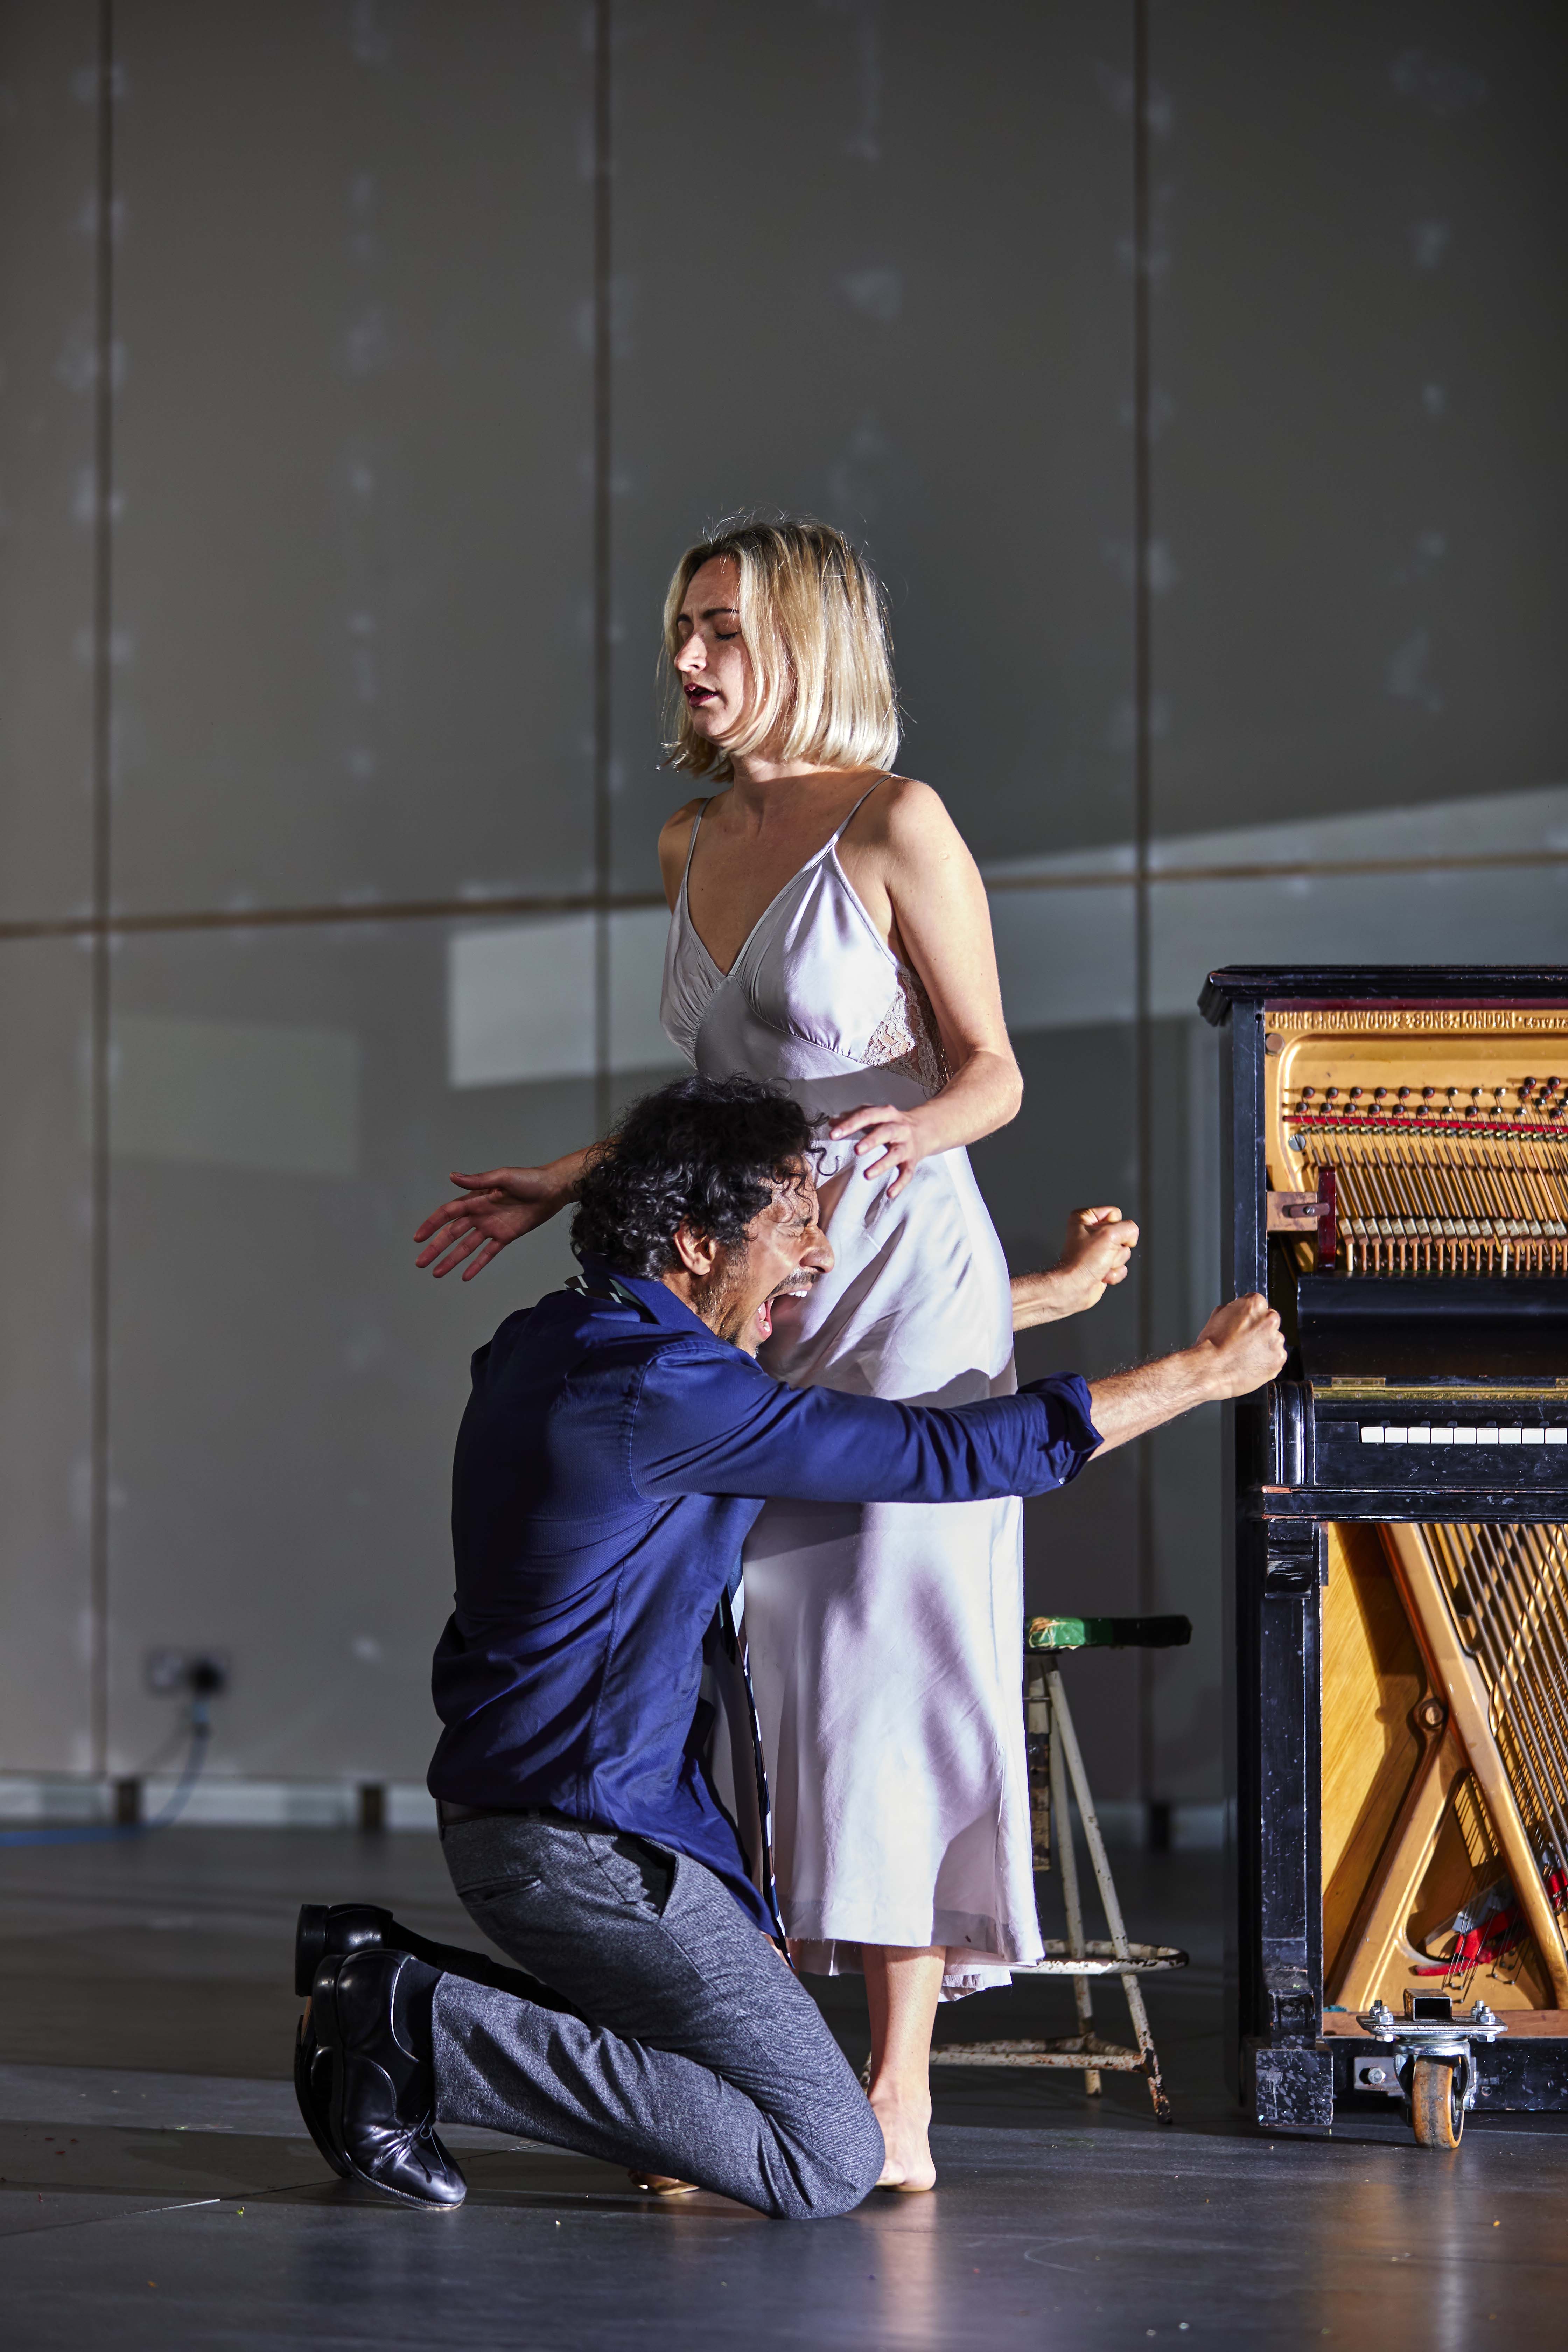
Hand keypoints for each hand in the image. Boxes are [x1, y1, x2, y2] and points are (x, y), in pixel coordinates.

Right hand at [413, 1164, 571, 1280]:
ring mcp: (491, 1227)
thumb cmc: (529, 1179)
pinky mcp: (505, 1237)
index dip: (432, 1225)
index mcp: (475, 1199)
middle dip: (435, 1248)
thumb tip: (453, 1177)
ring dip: (451, 1260)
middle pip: (452, 1234)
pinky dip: (476, 1265)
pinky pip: (487, 1254)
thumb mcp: (502, 1177)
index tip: (418, 1238)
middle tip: (420, 1263)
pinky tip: (465, 1276)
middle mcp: (479, 1214)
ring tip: (436, 1273)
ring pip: (466, 1247)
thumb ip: (478, 1181)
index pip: (447, 1214)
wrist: (553, 1190)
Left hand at [828, 1102, 930, 1197]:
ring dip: (882, 1164)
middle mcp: (899, 1128)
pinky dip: (900, 1184)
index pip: (867, 1115)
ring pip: (896, 1154)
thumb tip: (832, 1122)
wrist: (926, 1129)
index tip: (833, 1134)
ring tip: (867, 1175)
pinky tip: (890, 1193)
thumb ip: (854, 1117)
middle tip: (857, 1150)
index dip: (850, 1124)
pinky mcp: (912, 1161)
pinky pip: (907, 1173)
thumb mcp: (876, 1116)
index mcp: (886, 1114)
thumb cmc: (892, 1123)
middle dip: (871, 1140)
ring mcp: (907, 1145)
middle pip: (886, 1132)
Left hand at [1050, 1206, 1138, 1313]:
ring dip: (1115, 1262)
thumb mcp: (1110, 1234)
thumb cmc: (1083, 1261)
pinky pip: (1121, 1267)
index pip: (1115, 1213)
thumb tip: (1131, 1236)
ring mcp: (1097, 1251)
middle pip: (1122, 1234)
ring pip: (1123, 1252)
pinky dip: (1114, 1273)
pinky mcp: (1102, 1266)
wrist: (1074, 1288)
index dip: (1116, 1227)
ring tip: (1101, 1265)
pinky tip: (1102, 1275)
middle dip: (1116, 1248)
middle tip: (1102, 1254)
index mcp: (1085, 1218)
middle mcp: (1090, 1233)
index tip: (1105, 1237)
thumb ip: (1128, 1228)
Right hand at [1192, 1293, 1285, 1398]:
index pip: (1259, 1303)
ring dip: (1264, 1345)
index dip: (1249, 1315)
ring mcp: (1276, 1340)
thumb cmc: (1211, 1345)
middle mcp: (1269, 1320)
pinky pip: (1276, 1357)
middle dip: (1260, 1329)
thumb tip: (1237, 1313)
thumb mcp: (1217, 1316)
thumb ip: (1233, 1310)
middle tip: (1245, 1340)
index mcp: (1255, 1305)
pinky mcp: (1279, 1358)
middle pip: (1270, 1320)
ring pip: (1274, 1340)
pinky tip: (1252, 1363)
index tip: (1245, 1322)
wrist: (1211, 1368)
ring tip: (1246, 1354)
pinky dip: (1267, 1360)